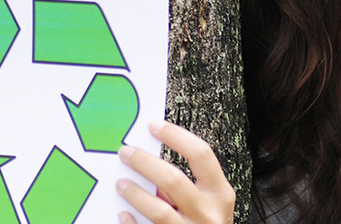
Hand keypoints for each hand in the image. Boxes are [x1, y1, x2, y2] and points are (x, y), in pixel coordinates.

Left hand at [116, 121, 235, 223]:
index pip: (201, 154)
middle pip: (173, 180)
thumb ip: (188, 186)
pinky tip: (123, 215)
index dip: (176, 136)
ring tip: (120, 183)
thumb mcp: (210, 205)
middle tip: (125, 152)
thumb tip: (151, 159)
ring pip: (159, 211)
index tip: (153, 125)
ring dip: (136, 194)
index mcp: (221, 194)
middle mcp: (210, 214)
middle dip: (145, 163)